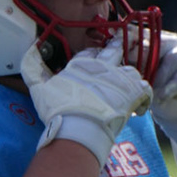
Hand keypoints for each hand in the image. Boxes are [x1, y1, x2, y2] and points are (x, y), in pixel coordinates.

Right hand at [22, 36, 150, 167]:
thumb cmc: (58, 108)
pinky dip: (143, 95)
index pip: (90, 51)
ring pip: (131, 70)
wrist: (80, 127)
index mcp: (82, 64)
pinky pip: (145, 89)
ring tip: (126, 85)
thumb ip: (32, 67)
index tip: (93, 58)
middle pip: (114, 51)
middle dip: (116, 49)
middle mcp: (104, 67)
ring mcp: (121, 79)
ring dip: (128, 76)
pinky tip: (138, 103)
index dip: (92, 54)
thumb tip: (30, 49)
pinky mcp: (134, 94)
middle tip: (118, 51)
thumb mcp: (38, 87)